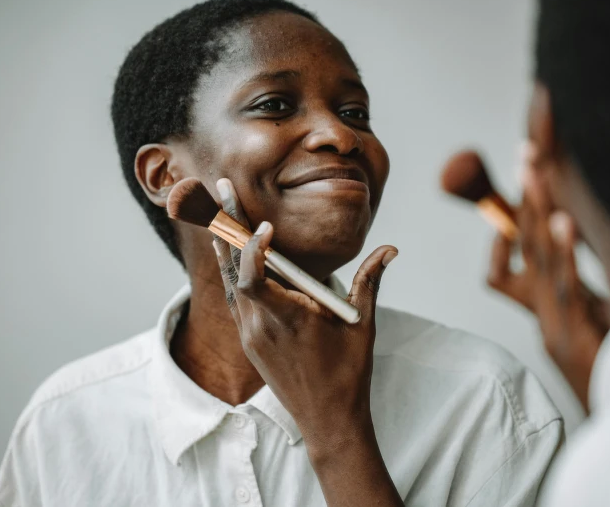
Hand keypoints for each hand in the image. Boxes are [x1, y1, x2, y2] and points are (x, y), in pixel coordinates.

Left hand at [213, 178, 403, 506]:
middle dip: (228, 226)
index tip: (265, 225)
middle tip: (222, 188)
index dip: (252, 250)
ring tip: (219, 210)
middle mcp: (259, 326)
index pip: (253, 280)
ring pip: (228, 281)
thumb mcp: (363, 325)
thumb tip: (390, 248)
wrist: (327, 421)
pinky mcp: (249, 340)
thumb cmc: (347, 374)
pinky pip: (234, 297)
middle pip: (233, 269)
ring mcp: (250, 334)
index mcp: (287, 320)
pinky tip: (230, 251)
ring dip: (225, 245)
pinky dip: (232, 270)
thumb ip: (370, 282)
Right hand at [486, 166, 609, 411]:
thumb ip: (577, 292)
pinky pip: (566, 287)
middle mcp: (543, 317)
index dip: (506, 230)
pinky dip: (564, 251)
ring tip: (536, 171)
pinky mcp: (578, 337)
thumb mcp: (591, 325)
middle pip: (523, 250)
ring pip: (539, 262)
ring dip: (536, 212)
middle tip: (526, 152)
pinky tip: (564, 220)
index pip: (504, 270)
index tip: (520, 190)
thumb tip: (574, 254)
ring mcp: (557, 327)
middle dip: (523, 198)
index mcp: (542, 315)